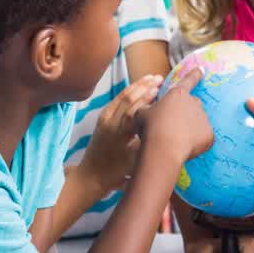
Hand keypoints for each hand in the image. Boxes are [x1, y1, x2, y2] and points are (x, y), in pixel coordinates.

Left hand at [77, 74, 163, 193]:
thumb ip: (146, 141)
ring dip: (137, 85)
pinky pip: (116, 100)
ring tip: (151, 77)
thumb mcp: (135, 159)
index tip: (160, 89)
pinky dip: (128, 91)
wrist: (92, 175)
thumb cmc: (117, 171)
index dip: (147, 99)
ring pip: (121, 97)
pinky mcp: (102, 118)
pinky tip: (138, 85)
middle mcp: (110, 124)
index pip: (134, 112)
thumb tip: (162, 126)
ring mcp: (104, 120)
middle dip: (144, 86)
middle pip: (127, 100)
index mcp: (119, 136)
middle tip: (159, 78)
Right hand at [138, 67, 212, 163]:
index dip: (194, 74)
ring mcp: (203, 118)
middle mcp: (194, 103)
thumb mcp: (142, 113)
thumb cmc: (150, 129)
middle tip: (171, 126)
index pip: (188, 80)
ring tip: (175, 139)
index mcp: (177, 94)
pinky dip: (195, 141)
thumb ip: (149, 107)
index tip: (202, 69)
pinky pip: (202, 136)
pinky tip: (184, 147)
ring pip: (197, 122)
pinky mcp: (209, 134)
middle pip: (191, 105)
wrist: (164, 150)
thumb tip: (152, 110)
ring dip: (189, 128)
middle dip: (184, 113)